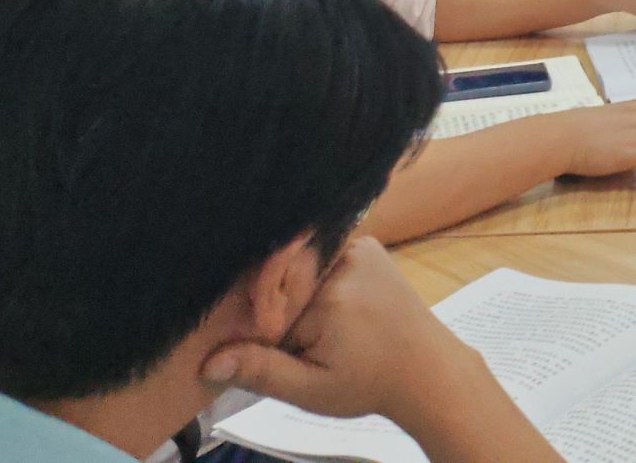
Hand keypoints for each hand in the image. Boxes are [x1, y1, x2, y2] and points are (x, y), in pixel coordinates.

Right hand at [199, 238, 475, 422]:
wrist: (426, 369)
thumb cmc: (368, 383)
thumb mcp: (311, 390)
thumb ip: (261, 371)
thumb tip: (209, 362)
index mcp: (328, 295)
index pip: (264, 302)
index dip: (259, 329)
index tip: (272, 348)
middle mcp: (344, 257)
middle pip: (281, 277)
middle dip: (278, 309)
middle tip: (304, 342)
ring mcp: (358, 245)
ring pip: (299, 265)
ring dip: (296, 292)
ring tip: (324, 328)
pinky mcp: (365, 245)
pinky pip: (321, 254)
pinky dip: (313, 277)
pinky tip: (330, 308)